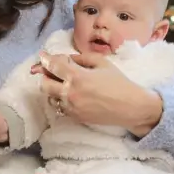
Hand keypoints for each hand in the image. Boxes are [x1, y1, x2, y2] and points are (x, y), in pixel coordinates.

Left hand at [32, 51, 162, 136]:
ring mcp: (72, 107)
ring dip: (53, 88)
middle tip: (53, 71)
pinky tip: (71, 95)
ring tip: (63, 84)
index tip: (42, 56)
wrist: (130, 107)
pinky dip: (62, 100)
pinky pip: (60, 107)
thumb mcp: (103, 63)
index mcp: (78, 77)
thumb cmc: (119, 83)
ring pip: (50, 97)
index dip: (45, 59)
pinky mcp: (75, 117)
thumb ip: (83, 58)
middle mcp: (71, 93)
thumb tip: (69, 58)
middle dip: (46, 76)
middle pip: (45, 84)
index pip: (53, 66)